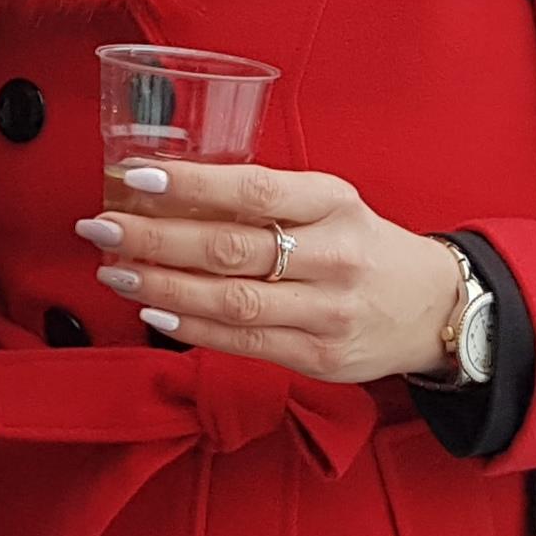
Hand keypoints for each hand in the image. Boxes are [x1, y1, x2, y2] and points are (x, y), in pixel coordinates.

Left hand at [78, 159, 466, 385]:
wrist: (434, 308)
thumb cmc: (364, 246)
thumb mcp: (330, 204)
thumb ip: (263, 200)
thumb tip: (167, 192)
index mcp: (334, 204)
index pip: (252, 191)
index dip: (190, 185)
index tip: (135, 178)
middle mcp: (333, 257)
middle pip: (229, 249)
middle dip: (152, 238)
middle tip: (101, 226)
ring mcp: (326, 312)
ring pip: (228, 301)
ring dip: (158, 285)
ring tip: (114, 268)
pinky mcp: (317, 357)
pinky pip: (240, 342)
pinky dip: (188, 325)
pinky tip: (151, 308)